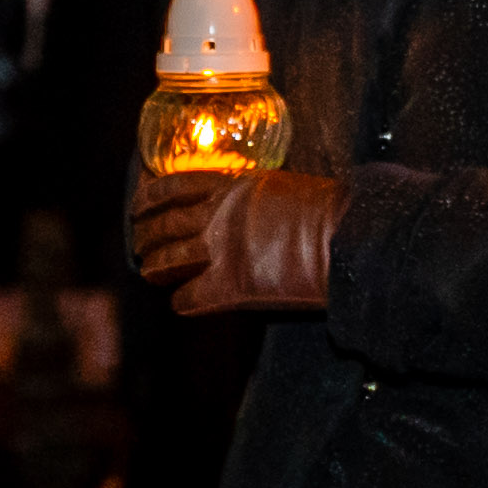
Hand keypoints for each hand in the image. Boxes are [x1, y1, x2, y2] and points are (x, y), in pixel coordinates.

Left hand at [129, 164, 337, 313]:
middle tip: (139, 242)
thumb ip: (253, 197)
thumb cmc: (330, 212)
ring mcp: (221, 252)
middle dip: (145, 235)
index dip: (150, 197)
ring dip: (154, 267)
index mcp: (233, 186)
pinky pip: (188, 297)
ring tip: (151, 271)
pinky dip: (180, 301)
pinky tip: (180, 301)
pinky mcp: (230, 287)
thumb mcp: (283, 187)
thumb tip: (244, 203)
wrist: (347, 240)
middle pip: (164, 224)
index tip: (139, 203)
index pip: (175, 186)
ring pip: (167, 260)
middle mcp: (218, 215)